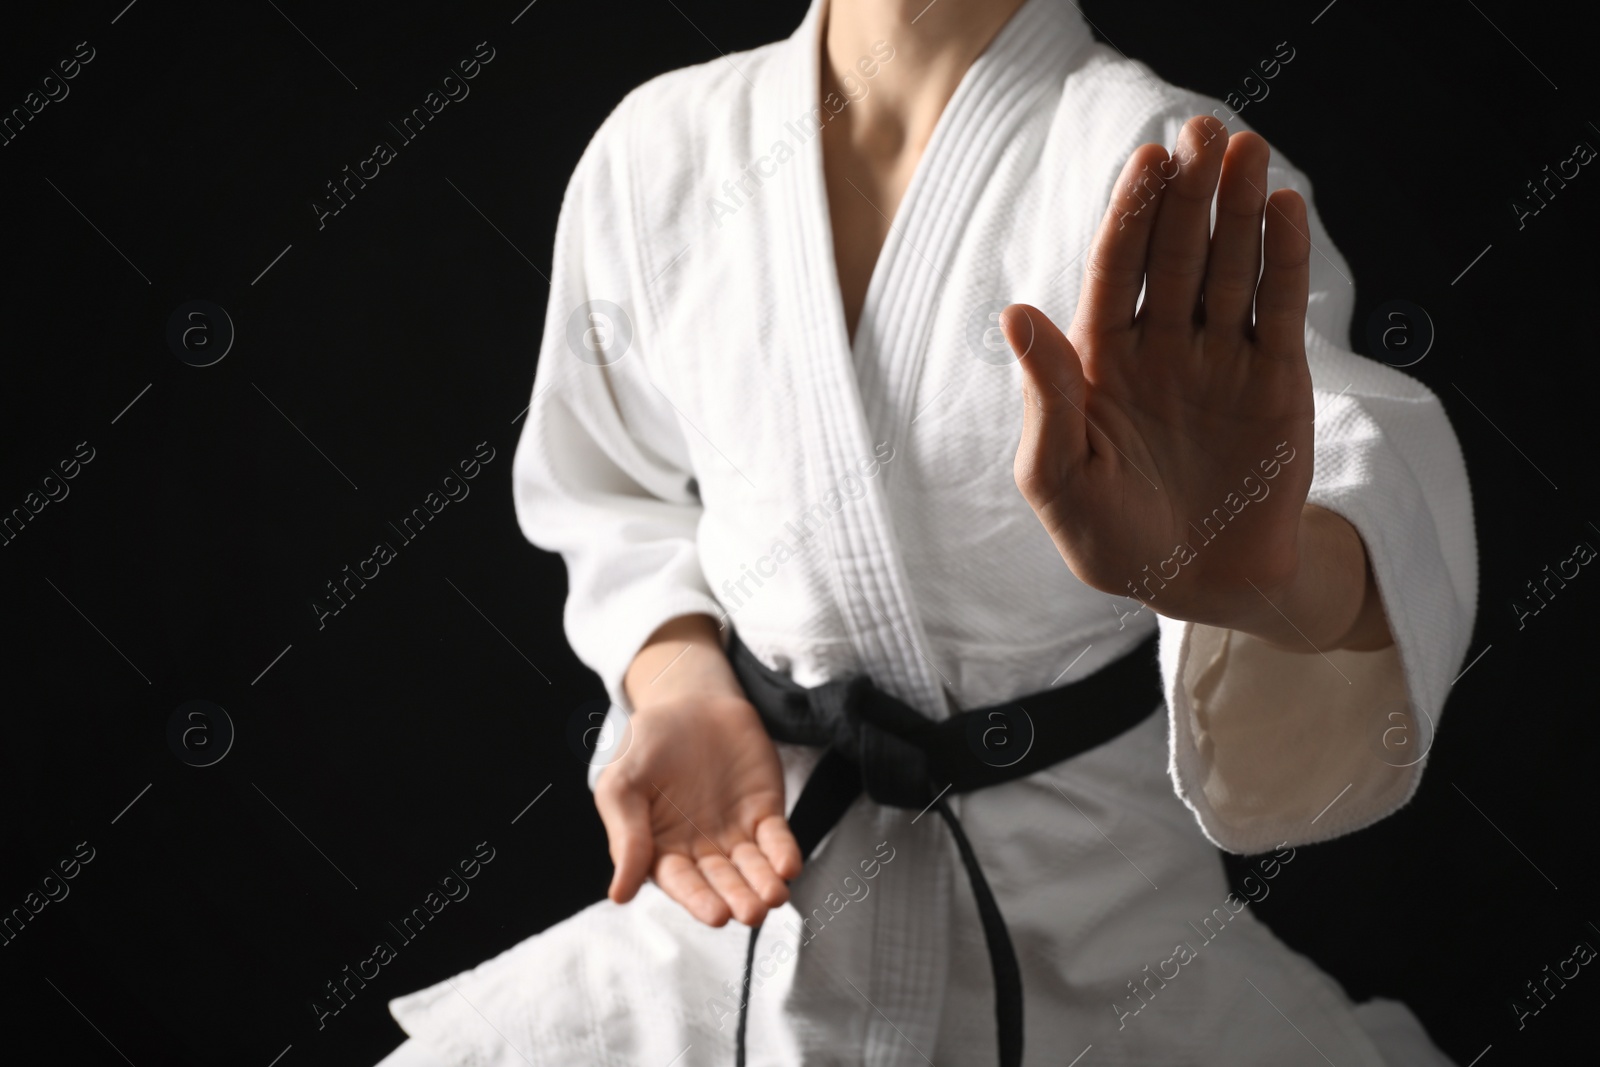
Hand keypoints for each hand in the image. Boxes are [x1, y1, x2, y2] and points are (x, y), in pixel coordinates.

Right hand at [596, 617, 801, 926]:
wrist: (689, 700)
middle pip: (722, 882)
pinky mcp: (765, 811)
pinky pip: (777, 838)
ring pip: (753, 868)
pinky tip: (789, 866)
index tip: (715, 914)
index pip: (681, 882)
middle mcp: (701, 849)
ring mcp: (736, 832)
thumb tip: (619, 894)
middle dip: (738, 898)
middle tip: (750, 912)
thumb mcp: (622, 782)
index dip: (698, 899)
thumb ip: (625, 835)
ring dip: (764, 884)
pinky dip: (784, 853)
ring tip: (774, 896)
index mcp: (662, 849)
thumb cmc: (647, 743)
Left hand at [1007, 116, 1319, 637]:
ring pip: (1228, 269)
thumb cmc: (1110, 539)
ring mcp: (1220, 358)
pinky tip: (1285, 209)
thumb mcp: (1057, 480)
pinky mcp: (1274, 380)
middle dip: (1187, 195)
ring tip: (1247, 149)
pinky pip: (1279, 310)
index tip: (1144, 163)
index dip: (1128, 217)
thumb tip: (1014, 312)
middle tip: (1202, 130)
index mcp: (1100, 361)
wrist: (1199, 585)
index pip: (1114, 273)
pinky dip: (1283, 261)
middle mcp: (1161, 347)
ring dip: (1238, 211)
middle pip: (1174, 254)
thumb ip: (1043, 399)